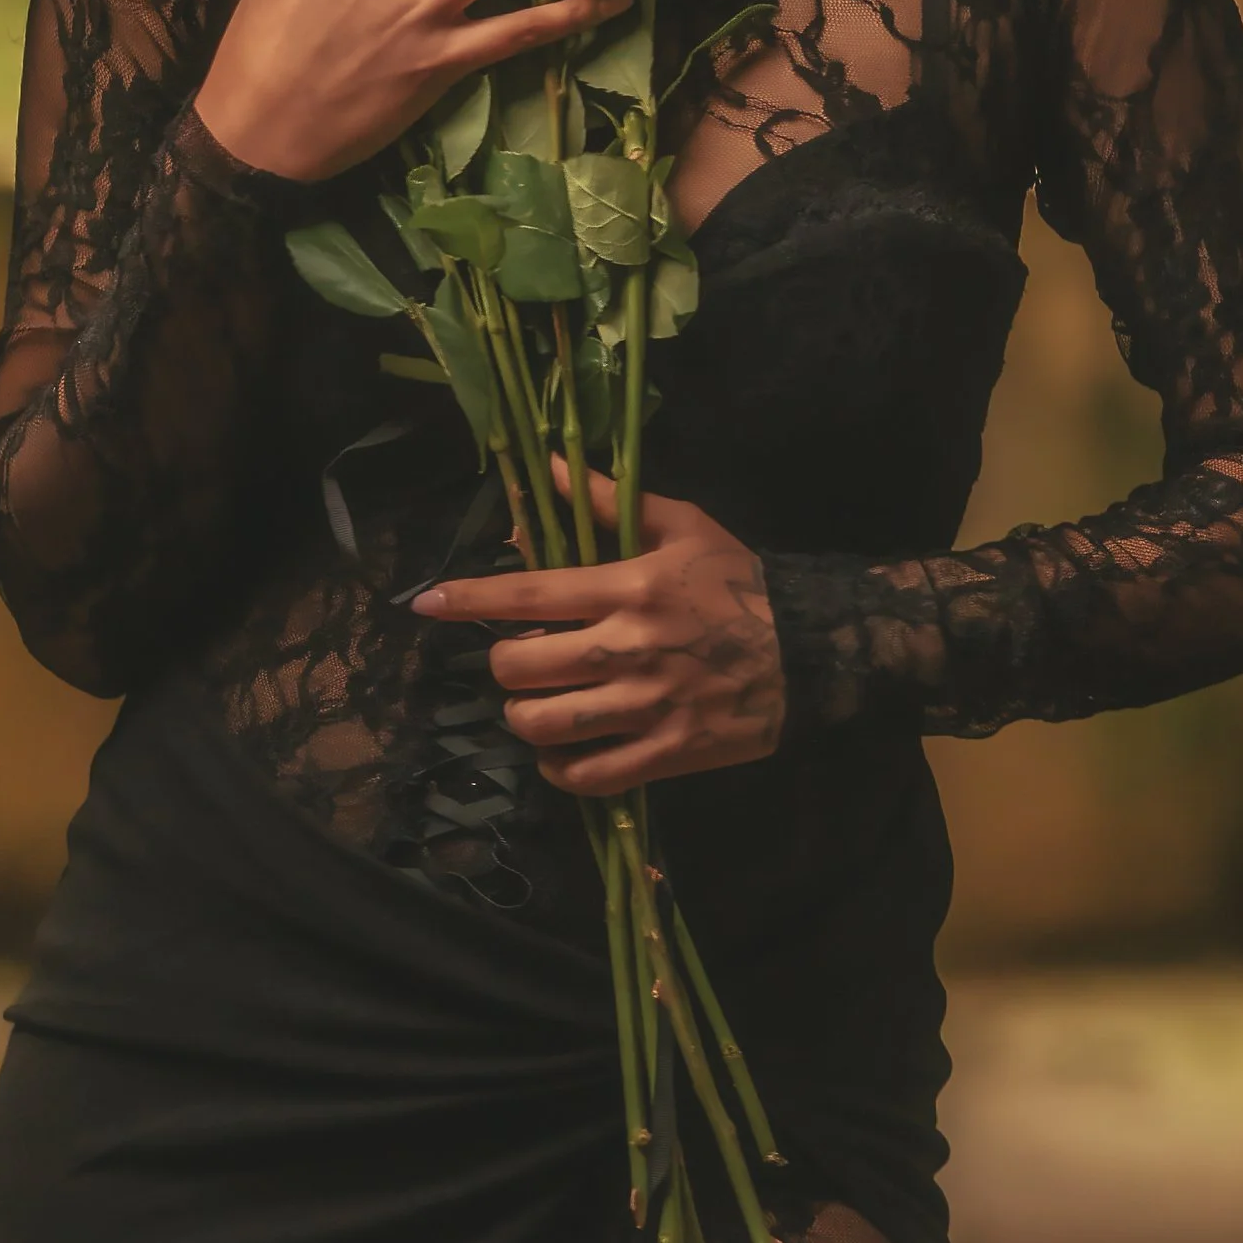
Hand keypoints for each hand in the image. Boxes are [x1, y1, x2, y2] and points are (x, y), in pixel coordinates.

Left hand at [410, 457, 786, 795]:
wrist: (816, 647)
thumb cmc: (740, 581)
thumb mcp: (683, 526)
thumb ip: (611, 502)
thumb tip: (550, 467)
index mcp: (628, 586)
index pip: (527, 595)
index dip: (468, 600)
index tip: (426, 603)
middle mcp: (629, 647)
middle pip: (521, 668)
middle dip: (504, 666)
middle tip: (520, 661)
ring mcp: (648, 706)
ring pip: (544, 726)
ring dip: (525, 719)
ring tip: (537, 706)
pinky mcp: (669, 754)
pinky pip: (589, 776)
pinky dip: (561, 770)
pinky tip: (563, 754)